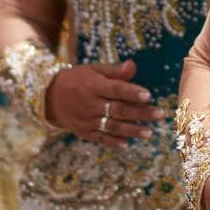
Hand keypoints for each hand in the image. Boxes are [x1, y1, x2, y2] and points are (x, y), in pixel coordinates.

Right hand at [45, 60, 164, 146]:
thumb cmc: (77, 79)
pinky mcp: (83, 131)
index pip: (116, 89)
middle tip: (159, 114)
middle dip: (140, 113)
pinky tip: (127, 144)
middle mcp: (90, 104)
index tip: (149, 96)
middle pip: (118, 110)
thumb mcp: (93, 70)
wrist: (50, 97)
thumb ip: (114, 70)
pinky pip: (100, 138)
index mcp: (93, 85)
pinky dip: (113, 142)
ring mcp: (86, 120)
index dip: (132, 92)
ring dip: (132, 130)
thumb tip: (133, 65)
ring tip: (149, 132)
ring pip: (112, 126)